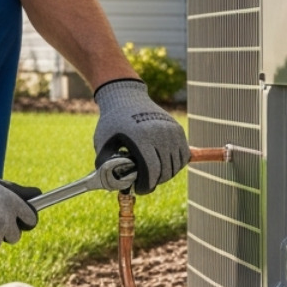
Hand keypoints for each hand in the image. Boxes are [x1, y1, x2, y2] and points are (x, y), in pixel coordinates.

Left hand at [92, 78, 187, 195]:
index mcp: (141, 137)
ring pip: (176, 164)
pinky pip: (183, 154)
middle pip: (165, 170)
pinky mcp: (177, 129)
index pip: (151, 170)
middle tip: (145, 184)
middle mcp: (160, 133)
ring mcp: (171, 130)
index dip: (146, 185)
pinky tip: (164, 166)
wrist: (126, 97)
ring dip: (166, 174)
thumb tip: (116, 186)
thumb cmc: (112, 123)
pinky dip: (176, 164)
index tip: (140, 188)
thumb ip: (106, 166)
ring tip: (154, 175)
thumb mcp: (103, 143)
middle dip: (155, 181)